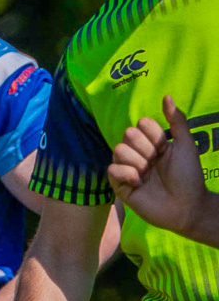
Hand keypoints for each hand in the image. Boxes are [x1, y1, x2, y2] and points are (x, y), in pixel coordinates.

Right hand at [109, 95, 215, 238]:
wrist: (186, 205)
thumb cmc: (189, 176)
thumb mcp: (185, 144)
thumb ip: (176, 120)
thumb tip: (166, 95)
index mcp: (153, 143)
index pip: (141, 124)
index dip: (153, 134)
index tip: (165, 149)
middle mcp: (139, 154)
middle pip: (128, 134)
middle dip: (145, 148)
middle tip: (156, 162)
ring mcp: (128, 169)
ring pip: (118, 150)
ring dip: (137, 162)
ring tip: (147, 174)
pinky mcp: (119, 185)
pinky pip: (112, 169)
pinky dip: (126, 174)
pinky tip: (139, 183)